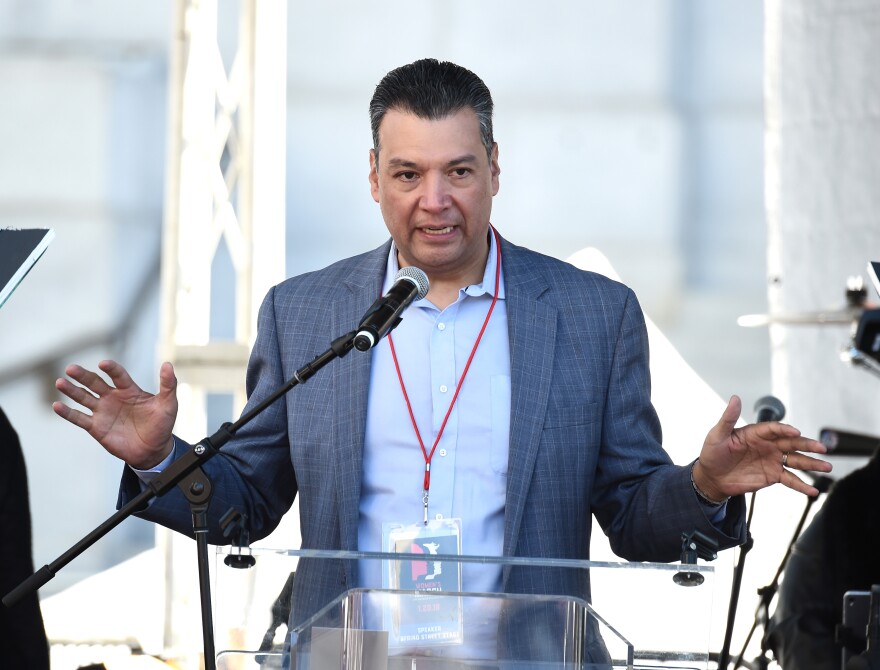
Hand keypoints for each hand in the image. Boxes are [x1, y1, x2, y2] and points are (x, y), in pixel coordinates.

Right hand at [53, 360, 177, 469]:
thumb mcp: (169, 404)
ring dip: (71, 390)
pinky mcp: (96, 427)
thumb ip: (168, 384)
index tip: (103, 364)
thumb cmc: (162, 425)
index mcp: (129, 390)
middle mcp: (113, 398)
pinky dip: (67, 413)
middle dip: (83, 376)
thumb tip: (168, 365)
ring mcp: (103, 412)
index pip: (118, 375)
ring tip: (60, 382)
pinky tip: (57, 405)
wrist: (153, 450)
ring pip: (83, 397)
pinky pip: (79, 418)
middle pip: (95, 383)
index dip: (111, 369)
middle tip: (71, 368)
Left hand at [693, 395, 832, 499]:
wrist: (711, 477)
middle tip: (822, 447)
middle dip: (807, 445)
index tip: (795, 432)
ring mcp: (772, 460)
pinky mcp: (772, 475)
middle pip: (791, 443)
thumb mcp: (717, 435)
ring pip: (796, 460)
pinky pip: (790, 480)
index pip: (774, 429)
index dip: (785, 430)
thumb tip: (735, 398)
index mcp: (756, 433)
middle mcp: (768, 445)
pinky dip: (802, 485)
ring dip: (812, 464)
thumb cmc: (712, 453)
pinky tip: (813, 491)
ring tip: (827, 467)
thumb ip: (728, 418)